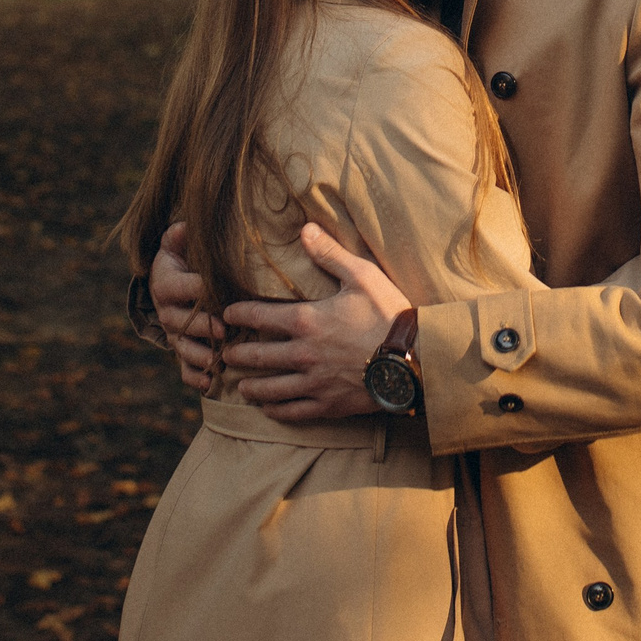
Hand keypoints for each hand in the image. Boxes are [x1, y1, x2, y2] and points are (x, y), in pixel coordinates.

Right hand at [151, 221, 225, 392]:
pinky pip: (183, 369)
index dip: (197, 289)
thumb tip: (185, 226)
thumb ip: (180, 234)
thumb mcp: (179, 240)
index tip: (217, 289)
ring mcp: (175, 333)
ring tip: (217, 362)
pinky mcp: (182, 350)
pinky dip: (194, 377)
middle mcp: (167, 311)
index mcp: (166, 283)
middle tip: (223, 329)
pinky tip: (209, 384)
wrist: (174, 279)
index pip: (179, 287)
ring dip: (199, 356)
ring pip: (182, 347)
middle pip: (180, 322)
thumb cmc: (186, 256)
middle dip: (201, 326)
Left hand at [222, 223, 408, 421]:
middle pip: (258, 356)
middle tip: (226, 353)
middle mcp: (303, 354)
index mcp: (307, 321)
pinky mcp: (328, 404)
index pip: (260, 316)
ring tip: (241, 385)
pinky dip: (276, 410)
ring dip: (251, 386)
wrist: (414, 359)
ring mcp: (314, 383)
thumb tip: (306, 229)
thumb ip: (330, 254)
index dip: (239, 313)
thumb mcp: (362, 276)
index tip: (227, 313)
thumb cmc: (389, 314)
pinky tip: (269, 408)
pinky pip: (293, 411)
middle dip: (238, 354)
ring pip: (270, 388)